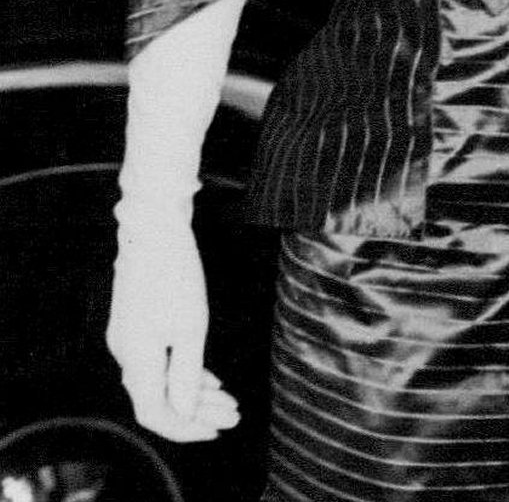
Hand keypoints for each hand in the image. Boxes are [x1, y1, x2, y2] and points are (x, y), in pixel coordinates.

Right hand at [106, 213, 239, 441]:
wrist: (153, 228)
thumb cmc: (175, 273)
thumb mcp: (190, 327)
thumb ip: (187, 374)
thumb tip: (185, 412)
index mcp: (137, 359)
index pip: (156, 413)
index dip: (185, 428)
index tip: (218, 429)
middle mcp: (125, 354)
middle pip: (159, 398)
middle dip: (198, 411)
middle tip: (233, 414)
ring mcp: (128, 337)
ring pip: (160, 379)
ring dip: (193, 391)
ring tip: (228, 398)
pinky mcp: (135, 322)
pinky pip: (158, 360)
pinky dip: (182, 371)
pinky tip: (208, 376)